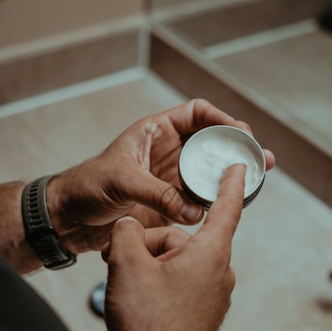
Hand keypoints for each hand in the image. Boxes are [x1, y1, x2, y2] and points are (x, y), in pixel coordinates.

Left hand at [48, 99, 273, 253]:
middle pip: (210, 144)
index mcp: (155, 133)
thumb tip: (194, 210)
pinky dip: (213, 203)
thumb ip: (158, 193)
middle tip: (260, 156)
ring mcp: (171, 179)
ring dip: (231, 176)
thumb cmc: (87, 186)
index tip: (238, 130)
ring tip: (257, 178)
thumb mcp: (121, 181)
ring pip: (208, 173)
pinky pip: (198, 200)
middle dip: (236, 148)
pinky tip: (229, 205)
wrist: (71, 217)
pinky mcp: (169, 204)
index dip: (219, 117)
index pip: (195, 113)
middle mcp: (168, 154)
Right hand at [102, 164, 246, 330]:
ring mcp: (214, 296)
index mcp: (209, 255)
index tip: (238, 167)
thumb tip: (130, 227)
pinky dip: (161, 284)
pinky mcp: (204, 313)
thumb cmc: (146, 324)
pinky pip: (183, 284)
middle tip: (120, 262)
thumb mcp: (125, 265)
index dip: (230, 184)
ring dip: (152, 267)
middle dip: (150, 245)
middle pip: (182, 240)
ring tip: (128, 287)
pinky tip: (143, 302)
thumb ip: (127, 232)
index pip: (225, 208)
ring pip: (179, 263)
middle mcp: (219, 274)